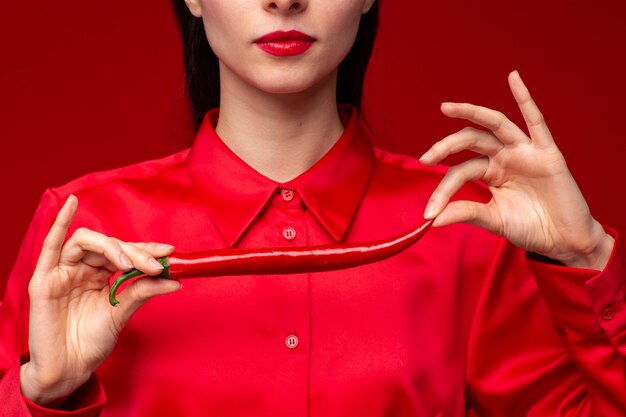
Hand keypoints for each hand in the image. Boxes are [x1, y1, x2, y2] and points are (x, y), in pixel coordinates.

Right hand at [20, 195, 180, 405]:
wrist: (69, 370)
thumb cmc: (90, 342)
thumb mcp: (121, 314)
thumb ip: (142, 292)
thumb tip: (174, 280)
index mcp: (100, 275)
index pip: (125, 253)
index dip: (146, 249)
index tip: (169, 251)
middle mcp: (82, 269)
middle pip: (110, 246)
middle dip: (135, 252)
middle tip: (155, 264)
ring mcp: (62, 272)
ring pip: (88, 242)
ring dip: (111, 246)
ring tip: (128, 262)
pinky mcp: (43, 281)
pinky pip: (50, 246)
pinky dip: (60, 223)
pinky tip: (71, 205)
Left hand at [420, 70, 613, 269]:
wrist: (563, 240)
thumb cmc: (530, 228)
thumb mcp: (493, 220)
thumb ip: (465, 213)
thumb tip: (431, 219)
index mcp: (490, 171)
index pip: (459, 171)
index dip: (443, 190)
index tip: (429, 213)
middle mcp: (504, 156)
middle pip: (470, 141)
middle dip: (446, 146)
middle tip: (425, 158)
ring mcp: (525, 152)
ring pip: (495, 125)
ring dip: (471, 112)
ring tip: (447, 107)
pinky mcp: (547, 153)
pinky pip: (536, 122)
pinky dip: (525, 99)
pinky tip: (514, 78)